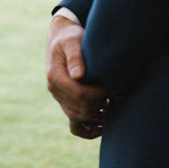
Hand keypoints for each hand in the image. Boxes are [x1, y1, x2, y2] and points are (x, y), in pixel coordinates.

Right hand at [47, 15, 110, 138]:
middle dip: (100, 104)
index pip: (80, 95)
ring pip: (78, 119)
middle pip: (80, 109)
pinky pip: (75, 126)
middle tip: (114, 92)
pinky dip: (89, 129)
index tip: (111, 85)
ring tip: (111, 104)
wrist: (62, 38)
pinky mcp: (66, 103)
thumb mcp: (72, 41)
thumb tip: (78, 76)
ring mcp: (60, 99)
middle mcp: (54, 90)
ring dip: (96, 116)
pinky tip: (104, 124)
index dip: (98, 94)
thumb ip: (75, 56)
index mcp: (55, 77)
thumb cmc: (70, 37)